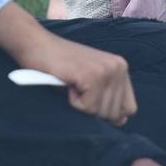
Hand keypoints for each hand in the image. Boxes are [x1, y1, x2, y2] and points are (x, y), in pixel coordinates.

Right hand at [13, 27, 136, 126]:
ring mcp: (107, 70)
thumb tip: (121, 121)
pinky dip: (73, 102)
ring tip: (72, 83)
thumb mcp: (90, 81)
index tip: (90, 98)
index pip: (129, 108)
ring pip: (100, 112)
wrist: (36, 44)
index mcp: (121, 68)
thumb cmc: (60, 66)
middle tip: (77, 87)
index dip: (109, 112)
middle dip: (93, 109)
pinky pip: (87, 108)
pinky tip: (68, 83)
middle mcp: (119, 67)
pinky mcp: (92, 75)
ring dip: (81, 105)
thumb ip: (108, 98)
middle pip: (114, 114)